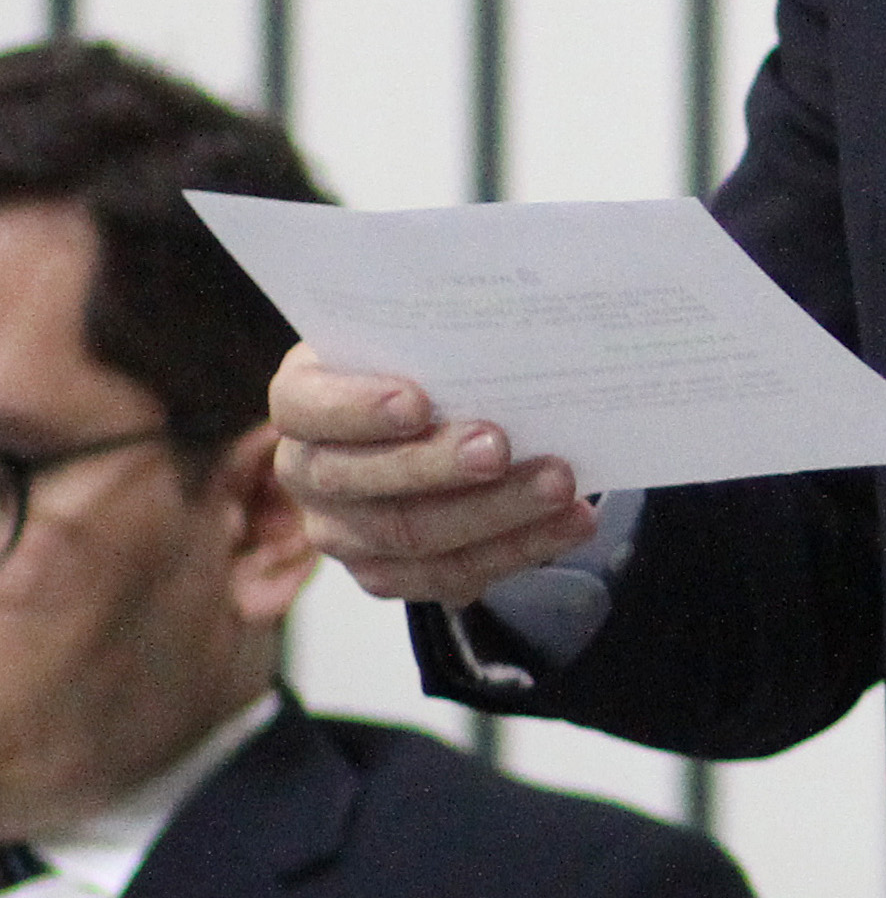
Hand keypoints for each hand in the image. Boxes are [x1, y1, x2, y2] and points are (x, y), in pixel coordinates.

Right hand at [268, 345, 595, 607]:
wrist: (447, 420)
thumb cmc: (433, 368)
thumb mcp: (424, 340)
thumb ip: (444, 335)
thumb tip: (509, 324)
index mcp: (303, 401)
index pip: (306, 407)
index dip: (357, 407)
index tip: (418, 401)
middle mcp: (307, 472)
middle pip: (358, 480)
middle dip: (436, 465)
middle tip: (501, 447)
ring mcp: (342, 530)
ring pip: (411, 534)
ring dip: (494, 512)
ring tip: (559, 484)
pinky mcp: (386, 572)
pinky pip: (449, 573)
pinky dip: (518, 548)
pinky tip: (569, 522)